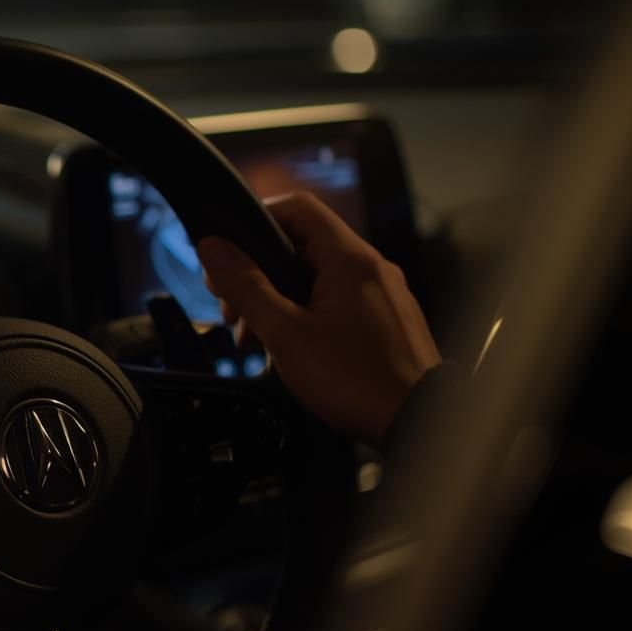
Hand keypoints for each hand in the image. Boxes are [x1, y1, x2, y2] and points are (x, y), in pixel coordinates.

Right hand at [198, 192, 440, 446]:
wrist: (418, 422)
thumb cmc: (353, 378)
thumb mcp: (285, 333)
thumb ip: (246, 286)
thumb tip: (212, 248)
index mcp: (348, 258)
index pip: (298, 207)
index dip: (257, 218)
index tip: (229, 250)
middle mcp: (372, 267)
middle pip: (305, 246)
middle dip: (261, 272)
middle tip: (234, 309)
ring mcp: (385, 293)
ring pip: (320, 278)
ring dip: (281, 299)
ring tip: (258, 339)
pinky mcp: (389, 320)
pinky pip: (341, 301)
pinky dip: (309, 314)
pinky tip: (293, 349)